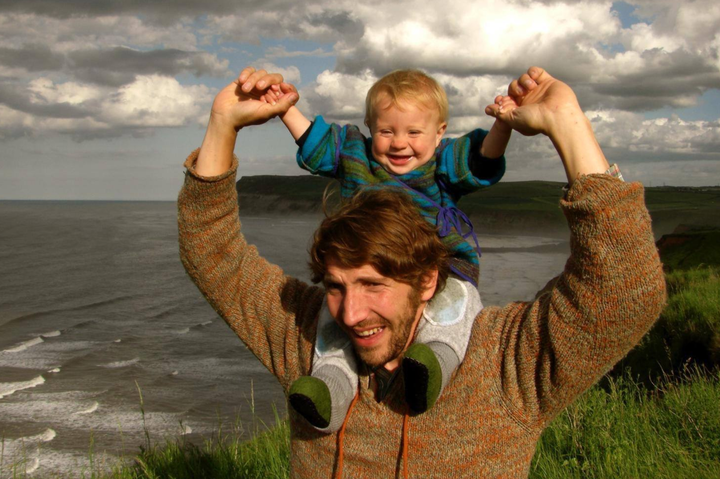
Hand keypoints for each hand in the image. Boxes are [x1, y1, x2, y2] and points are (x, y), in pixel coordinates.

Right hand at [209, 67, 298, 131]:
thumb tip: (295, 95)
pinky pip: (250, 70)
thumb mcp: (266, 112)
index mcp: (274, 100)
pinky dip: (246, 74)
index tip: (279, 88)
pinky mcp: (243, 80)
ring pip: (261, 73)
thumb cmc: (246, 116)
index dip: (284, 86)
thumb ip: (282, 105)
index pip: (285, 88)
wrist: (225, 115)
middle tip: (260, 87)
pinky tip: (241, 82)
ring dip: (253, 80)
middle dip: (268, 80)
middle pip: (274, 78)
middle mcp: (266, 91)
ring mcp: (254, 85)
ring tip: (245, 90)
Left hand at [485, 67, 607, 182]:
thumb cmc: (534, 120)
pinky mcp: (548, 82)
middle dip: (513, 89)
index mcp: (520, 111)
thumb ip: (499, 113)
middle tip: (518, 94)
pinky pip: (536, 71)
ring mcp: (539, 91)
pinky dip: (532, 72)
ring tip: (530, 87)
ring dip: (523, 80)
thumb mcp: (511, 119)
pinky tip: (534, 78)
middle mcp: (529, 100)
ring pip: (523, 79)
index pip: (506, 100)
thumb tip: (487, 109)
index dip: (502, 100)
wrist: (557, 116)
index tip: (501, 101)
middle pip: (513, 88)